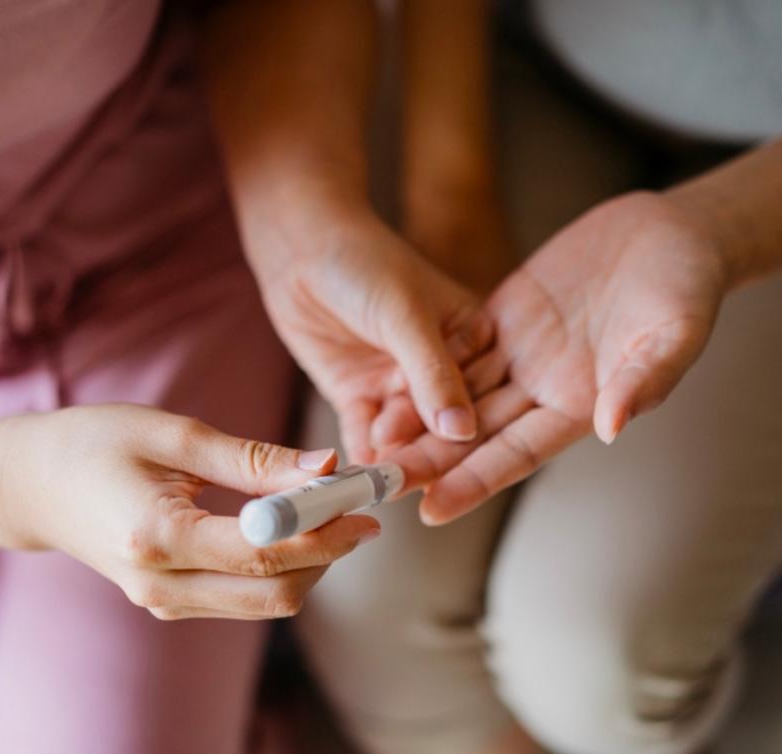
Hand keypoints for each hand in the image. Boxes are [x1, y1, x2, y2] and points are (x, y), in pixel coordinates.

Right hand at [0, 404, 379, 619]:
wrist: (30, 485)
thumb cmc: (94, 443)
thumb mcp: (175, 436)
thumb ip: (254, 459)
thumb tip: (327, 466)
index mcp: (156, 538)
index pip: (265, 553)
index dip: (326, 530)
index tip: (365, 502)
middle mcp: (160, 586)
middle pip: (275, 594)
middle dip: (328, 554)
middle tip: (359, 510)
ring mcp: (163, 603)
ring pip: (266, 604)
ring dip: (310, 563)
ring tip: (332, 510)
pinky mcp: (170, 603)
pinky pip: (243, 598)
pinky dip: (280, 568)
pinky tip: (295, 527)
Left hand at [358, 181, 518, 454]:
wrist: (299, 246)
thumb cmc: (364, 262)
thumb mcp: (407, 315)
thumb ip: (435, 374)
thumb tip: (464, 432)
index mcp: (477, 341)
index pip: (482, 398)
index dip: (473, 436)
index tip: (461, 466)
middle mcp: (444, 371)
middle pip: (443, 426)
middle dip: (428, 454)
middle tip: (410, 480)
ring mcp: (402, 386)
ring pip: (405, 435)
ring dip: (394, 458)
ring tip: (381, 479)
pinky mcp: (362, 395)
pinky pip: (365, 432)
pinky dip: (361, 451)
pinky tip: (356, 470)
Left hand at [388, 191, 729, 523]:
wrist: (674, 232)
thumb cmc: (688, 286)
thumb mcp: (675, 331)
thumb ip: (645, 379)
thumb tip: (611, 427)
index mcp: (581, 404)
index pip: (517, 454)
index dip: (474, 482)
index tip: (430, 510)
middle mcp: (545, 388)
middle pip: (475, 433)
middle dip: (429, 460)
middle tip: (378, 482)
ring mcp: (523, 352)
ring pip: (457, 394)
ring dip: (416, 418)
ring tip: (368, 441)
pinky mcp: (508, 314)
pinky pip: (459, 346)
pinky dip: (422, 365)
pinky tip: (381, 379)